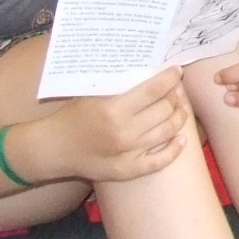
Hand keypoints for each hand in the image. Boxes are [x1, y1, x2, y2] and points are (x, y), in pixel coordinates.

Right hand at [50, 67, 190, 181]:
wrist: (55, 147)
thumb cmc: (73, 115)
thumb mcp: (92, 92)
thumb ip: (119, 83)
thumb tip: (149, 68)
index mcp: (114, 109)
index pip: (154, 89)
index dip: (170, 78)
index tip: (176, 71)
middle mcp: (124, 132)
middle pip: (164, 109)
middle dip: (175, 97)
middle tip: (176, 90)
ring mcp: (127, 153)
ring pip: (167, 132)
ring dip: (179, 118)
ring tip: (182, 109)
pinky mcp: (128, 170)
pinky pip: (160, 162)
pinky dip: (175, 150)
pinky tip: (182, 139)